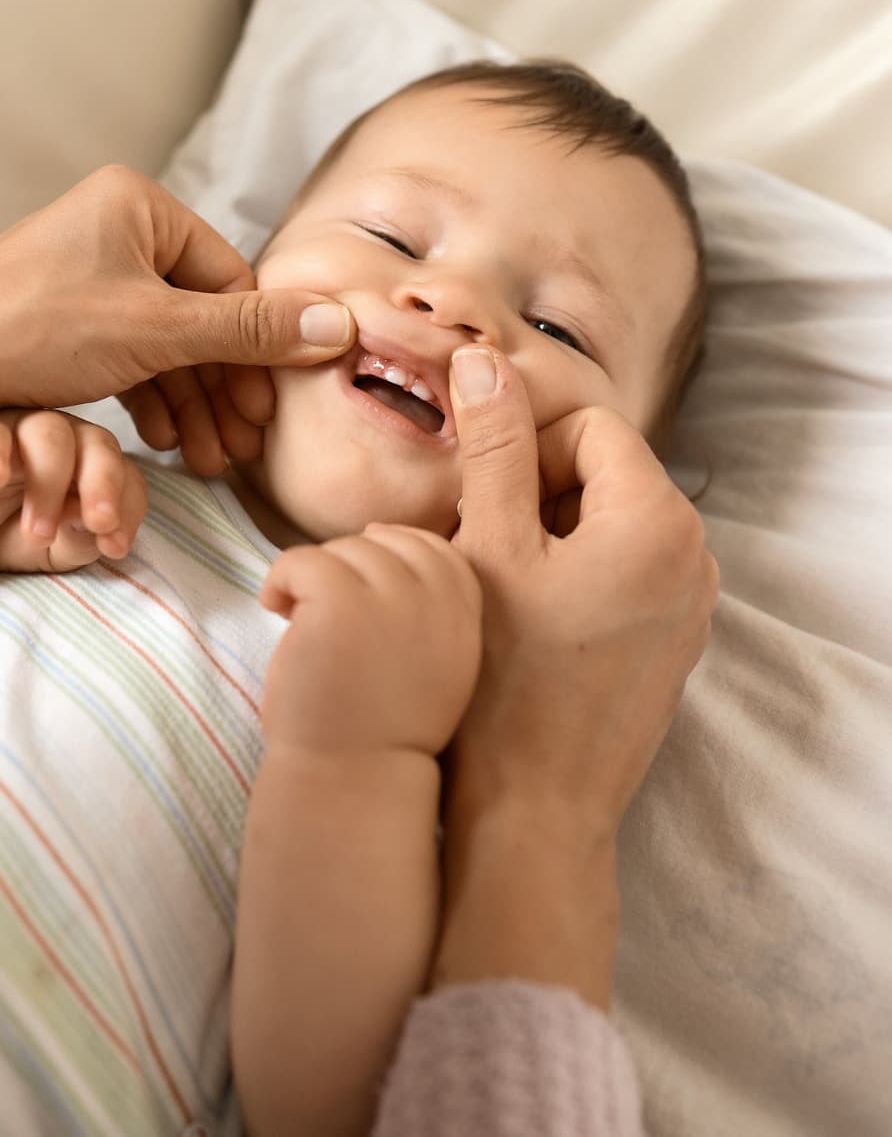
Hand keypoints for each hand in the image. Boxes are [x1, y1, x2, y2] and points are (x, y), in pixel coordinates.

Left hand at [0, 166, 355, 483]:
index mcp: (137, 203)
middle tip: (241, 447)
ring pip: (162, 341)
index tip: (268, 413)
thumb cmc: (39, 333)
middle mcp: (110, 225)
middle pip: (198, 313)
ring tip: (206, 460)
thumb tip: (340, 324)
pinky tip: (163, 441)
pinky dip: (148, 395)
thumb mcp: (158, 331)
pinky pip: (124, 352)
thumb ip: (252, 330)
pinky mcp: (59, 315)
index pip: (229, 278)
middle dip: (222, 387)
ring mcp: (81, 271)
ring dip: (190, 402)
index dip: (257, 352)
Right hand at [0, 409, 146, 576]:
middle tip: (98, 523)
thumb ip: (83, 536)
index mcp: (94, 464)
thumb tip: (97, 523)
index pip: (127, 475)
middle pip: (98, 444)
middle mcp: (65, 440)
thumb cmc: (19, 538)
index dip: (127, 508)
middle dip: (102, 486)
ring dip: (49, 484)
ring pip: (50, 435)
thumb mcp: (60, 549)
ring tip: (38, 533)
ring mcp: (21, 431)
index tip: (115, 547)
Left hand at [258, 524, 481, 757]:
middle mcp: (435, 601)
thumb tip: (378, 531)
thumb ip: (424, 601)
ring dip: (313, 578)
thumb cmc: (379, 726)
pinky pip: (301, 558)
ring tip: (300, 619)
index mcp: (462, 616)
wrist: (351, 777)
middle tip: (322, 614)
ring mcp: (390, 597)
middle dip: (346, 570)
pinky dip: (280, 580)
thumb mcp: (432, 660)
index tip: (358, 590)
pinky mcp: (341, 601)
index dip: (390, 557)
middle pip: (383, 543)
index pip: (433, 547)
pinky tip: (276, 611)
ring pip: (342, 549)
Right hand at [444, 346, 718, 841]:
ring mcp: (687, 609)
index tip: (480, 504)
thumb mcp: (488, 546)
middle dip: (531, 494)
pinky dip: (566, 578)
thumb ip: (494, 446)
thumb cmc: (503, 681)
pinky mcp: (667, 648)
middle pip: (600, 475)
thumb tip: (487, 361)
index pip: (587, 428)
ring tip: (494, 588)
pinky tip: (521, 624)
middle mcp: (694, 560)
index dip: (523, 450)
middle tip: (478, 546)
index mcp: (660, 522)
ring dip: (543, 537)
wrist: (532, 812)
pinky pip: (617, 576)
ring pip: (603, 525)